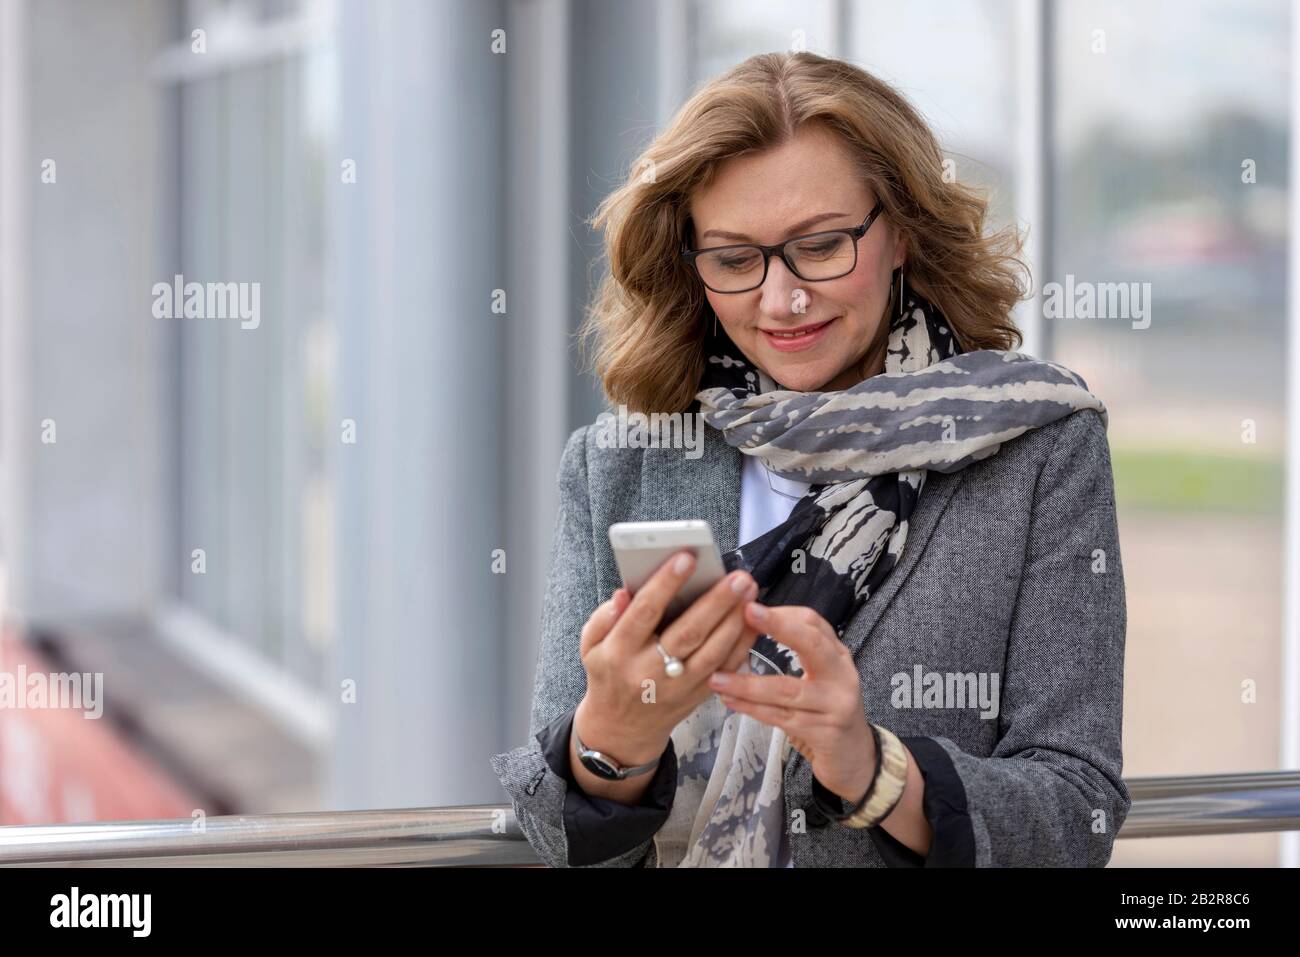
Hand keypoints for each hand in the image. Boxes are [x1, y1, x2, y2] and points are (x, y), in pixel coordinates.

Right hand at [576, 551, 760, 762]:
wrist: (622, 729)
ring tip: (749, 591)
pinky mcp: (698, 696)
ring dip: (735, 620)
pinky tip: (753, 620)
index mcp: (618, 653)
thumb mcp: (590, 646)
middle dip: (716, 602)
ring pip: (712, 653)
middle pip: (687, 633)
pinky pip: (725, 668)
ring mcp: (677, 688)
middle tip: (737, 577)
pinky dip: (743, 643)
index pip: (644, 613)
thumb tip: (623, 594)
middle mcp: (650, 672)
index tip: (685, 558)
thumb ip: (603, 617)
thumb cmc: (609, 675)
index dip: (665, 584)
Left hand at [707, 603, 877, 804]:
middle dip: (779, 626)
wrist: (854, 756)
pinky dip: (752, 709)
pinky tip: (729, 701)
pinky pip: (781, 718)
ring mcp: (835, 706)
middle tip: (746, 613)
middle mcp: (842, 676)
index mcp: (838, 656)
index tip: (749, 606)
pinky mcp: (823, 733)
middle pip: (812, 645)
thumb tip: (751, 618)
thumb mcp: (821, 674)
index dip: (781, 613)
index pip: (813, 623)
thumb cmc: (827, 708)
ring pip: (786, 690)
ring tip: (716, 676)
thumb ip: (799, 648)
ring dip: (747, 683)